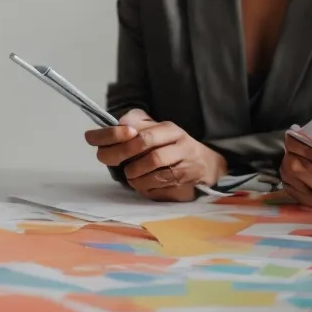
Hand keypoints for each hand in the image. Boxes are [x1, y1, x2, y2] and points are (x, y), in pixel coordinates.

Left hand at [85, 111, 226, 199]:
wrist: (206, 164)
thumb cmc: (171, 147)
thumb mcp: (155, 129)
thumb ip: (134, 124)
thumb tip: (115, 126)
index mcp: (168, 128)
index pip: (142, 133)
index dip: (119, 139)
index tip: (105, 146)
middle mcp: (180, 142)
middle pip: (148, 149)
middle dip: (126, 159)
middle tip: (119, 165)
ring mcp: (186, 162)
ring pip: (155, 170)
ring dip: (136, 177)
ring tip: (131, 176)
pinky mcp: (188, 180)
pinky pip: (163, 186)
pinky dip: (147, 187)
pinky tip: (143, 184)